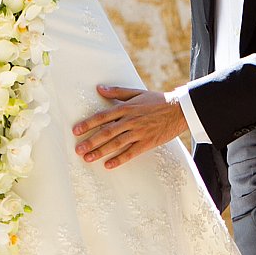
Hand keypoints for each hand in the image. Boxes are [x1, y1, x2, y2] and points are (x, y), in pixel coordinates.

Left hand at [73, 86, 187, 168]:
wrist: (179, 109)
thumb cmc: (157, 100)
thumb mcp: (137, 92)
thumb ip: (117, 92)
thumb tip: (99, 89)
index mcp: (127, 108)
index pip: (103, 116)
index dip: (88, 123)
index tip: (76, 130)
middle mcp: (131, 120)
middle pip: (107, 132)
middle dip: (91, 141)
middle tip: (78, 149)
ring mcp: (139, 132)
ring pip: (116, 144)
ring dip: (101, 152)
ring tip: (88, 158)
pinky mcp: (147, 143)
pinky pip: (131, 153)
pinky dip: (119, 159)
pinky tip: (108, 165)